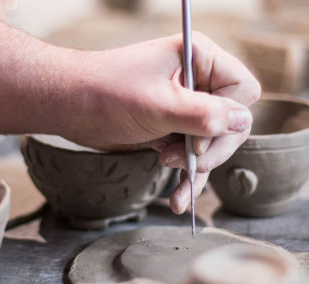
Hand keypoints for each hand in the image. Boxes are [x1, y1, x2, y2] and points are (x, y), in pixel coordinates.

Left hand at [0, 19, 259, 212]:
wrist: (66, 106)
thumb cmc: (104, 92)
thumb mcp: (157, 105)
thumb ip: (203, 115)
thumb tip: (242, 122)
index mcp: (199, 58)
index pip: (242, 91)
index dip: (226, 118)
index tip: (197, 139)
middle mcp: (198, 80)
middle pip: (232, 122)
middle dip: (209, 149)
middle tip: (183, 160)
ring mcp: (186, 106)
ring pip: (213, 144)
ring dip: (197, 170)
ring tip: (176, 189)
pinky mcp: (172, 128)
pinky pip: (192, 156)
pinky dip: (187, 177)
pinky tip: (179, 199)